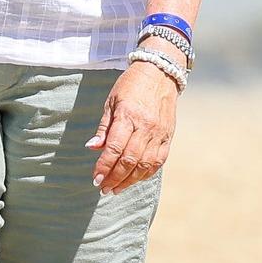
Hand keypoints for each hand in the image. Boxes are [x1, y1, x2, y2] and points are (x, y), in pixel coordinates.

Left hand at [87, 62, 176, 192]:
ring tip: (116, 189)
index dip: (104, 167)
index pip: (114, 148)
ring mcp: (159, 133)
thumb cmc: (131, 86)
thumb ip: (104, 127)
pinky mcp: (168, 137)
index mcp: (128, 116)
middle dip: (115, 178)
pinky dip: (145, 174)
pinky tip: (134, 179)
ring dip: (129, 180)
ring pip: (145, 165)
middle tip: (103, 188)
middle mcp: (146, 127)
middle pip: (129, 160)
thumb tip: (92, 148)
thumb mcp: (111, 101)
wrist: (160, 73)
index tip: (95, 179)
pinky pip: (158, 162)